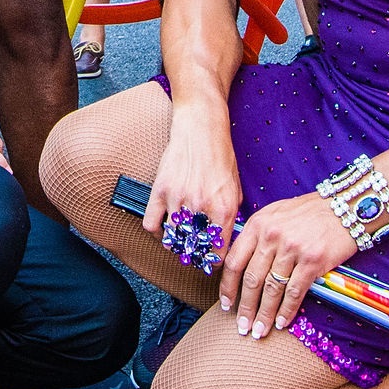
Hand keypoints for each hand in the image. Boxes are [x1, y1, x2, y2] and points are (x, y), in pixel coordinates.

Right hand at [142, 102, 242, 261]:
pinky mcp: (160, 190)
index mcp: (224, 208)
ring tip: (180, 241)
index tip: (211, 261)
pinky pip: (151, 223)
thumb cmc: (220, 155)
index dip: (214, 260)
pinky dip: (156, 232)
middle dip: (194, 255)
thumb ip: (232, 214)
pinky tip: (163, 230)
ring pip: (172, 237)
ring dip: (175, 243)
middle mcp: (201, 206)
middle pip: (193, 247)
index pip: (218, 250)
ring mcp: (178, 199)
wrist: (201, 127)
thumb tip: (227, 237)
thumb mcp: (236, 187)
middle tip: (194, 253)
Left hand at [217, 192, 357, 336]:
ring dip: (264, 314)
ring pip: (271, 289)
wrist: (345, 207)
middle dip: (245, 308)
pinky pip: (294, 292)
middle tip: (242, 327)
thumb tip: (241, 263)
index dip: (227, 287)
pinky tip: (281, 323)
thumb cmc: (309, 212)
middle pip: (251, 279)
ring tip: (259, 331)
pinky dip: (286, 311)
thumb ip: (258, 235)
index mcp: (258, 224)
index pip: (235, 261)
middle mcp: (271, 236)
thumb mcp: (275, 214)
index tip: (226, 304)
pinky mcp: (313, 261)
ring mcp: (292, 249)